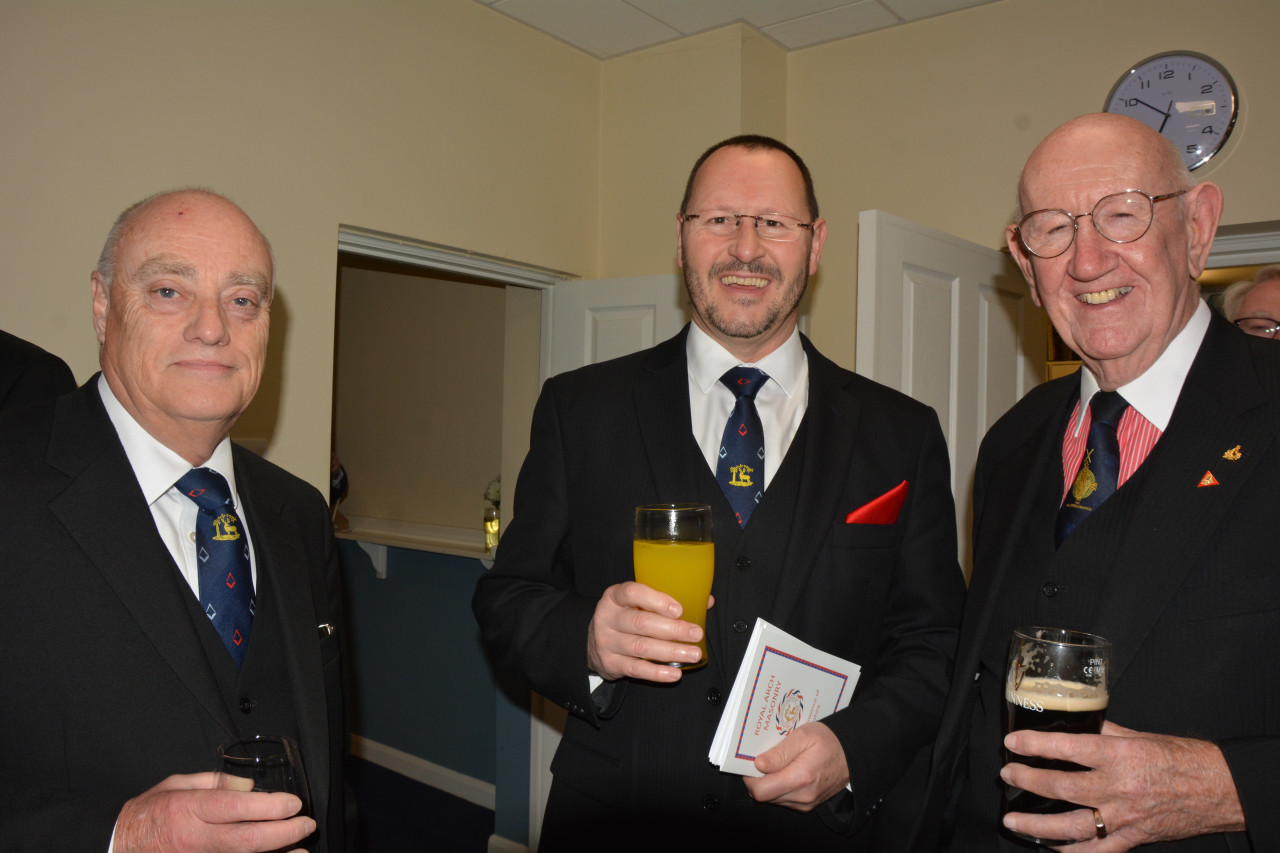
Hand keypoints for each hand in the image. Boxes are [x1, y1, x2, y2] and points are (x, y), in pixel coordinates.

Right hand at [114, 772, 314, 852]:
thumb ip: (216, 784)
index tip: (293, 803)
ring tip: (301, 850)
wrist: (118, 847)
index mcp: (189, 809)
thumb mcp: (177, 785)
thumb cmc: (149, 814)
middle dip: (284, 833)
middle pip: (247, 839)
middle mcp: (194, 839)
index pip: (236, 807)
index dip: (270, 806)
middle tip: (306, 824)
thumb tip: (251, 787)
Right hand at [586, 581, 710, 681]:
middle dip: (673, 629)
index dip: (656, 600)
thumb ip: (665, 600)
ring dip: (671, 651)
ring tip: (693, 653)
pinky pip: (637, 669)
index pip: (632, 593)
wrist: (591, 643)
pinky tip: (675, 673)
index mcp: (614, 596)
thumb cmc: (623, 617)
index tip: (679, 609)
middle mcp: (607, 618)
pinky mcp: (611, 664)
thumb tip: (706, 601)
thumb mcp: (635, 603)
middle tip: (696, 633)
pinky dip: (658, 672)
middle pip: (641, 623)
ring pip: (641, 647)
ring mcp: (607, 642)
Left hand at [743, 722, 848, 811]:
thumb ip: (779, 753)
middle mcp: (803, 796)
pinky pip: (784, 799)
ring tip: (778, 764)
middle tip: (764, 760)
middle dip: (758, 779)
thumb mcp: (803, 737)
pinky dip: (780, 787)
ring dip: (769, 783)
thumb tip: (758, 764)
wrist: (853, 754)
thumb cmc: (829, 741)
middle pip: (764, 796)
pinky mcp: (808, 805)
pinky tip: (787, 771)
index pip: (760, 790)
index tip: (752, 763)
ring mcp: (806, 803)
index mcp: (801, 778)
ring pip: (773, 799)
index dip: (750, 777)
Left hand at [1001, 721, 1245, 849]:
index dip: (1035, 745)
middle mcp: (1119, 788)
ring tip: (1013, 820)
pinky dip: (1071, 852)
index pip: (1067, 747)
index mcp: (1120, 756)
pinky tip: (1051, 848)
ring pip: (1072, 826)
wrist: (1221, 789)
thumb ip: (1104, 732)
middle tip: (1007, 775)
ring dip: (1038, 824)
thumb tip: (1076, 725)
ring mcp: (1125, 818)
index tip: (1012, 742)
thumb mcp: (1140, 736)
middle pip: (1062, 786)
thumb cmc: (1184, 759)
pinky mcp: (1134, 838)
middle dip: (1028, 780)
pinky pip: (1097, 851)